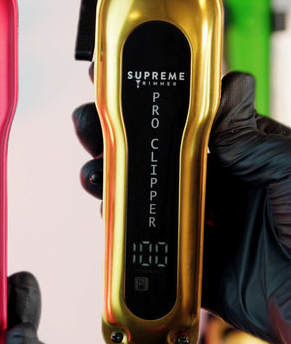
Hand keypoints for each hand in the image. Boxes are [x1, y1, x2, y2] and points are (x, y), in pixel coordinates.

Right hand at [72, 71, 290, 343]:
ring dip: (115, 180)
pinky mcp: (194, 263)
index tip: (130, 79)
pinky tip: (111, 212)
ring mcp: (205, 223)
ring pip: (149, 196)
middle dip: (123, 137)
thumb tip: (215, 100)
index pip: (196, 117)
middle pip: (161, 155)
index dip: (162, 97)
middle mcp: (222, 186)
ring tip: (95, 170)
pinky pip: (151, 244)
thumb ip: (249, 137)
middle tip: (94, 122)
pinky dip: (125, 230)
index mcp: (248, 156)